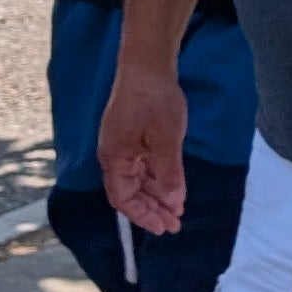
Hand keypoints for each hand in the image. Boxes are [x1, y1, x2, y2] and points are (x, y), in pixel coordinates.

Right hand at [99, 55, 187, 235]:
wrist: (148, 64)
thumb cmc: (155, 100)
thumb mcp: (167, 139)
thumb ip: (168, 174)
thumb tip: (172, 204)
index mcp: (114, 158)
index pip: (123, 199)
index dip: (143, 216)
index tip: (164, 227)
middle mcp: (114, 155)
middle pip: (129, 192)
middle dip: (152, 210)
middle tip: (175, 225)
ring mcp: (122, 145)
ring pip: (137, 180)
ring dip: (156, 196)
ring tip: (177, 211)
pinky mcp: (132, 136)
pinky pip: (142, 166)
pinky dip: (157, 178)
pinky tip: (173, 187)